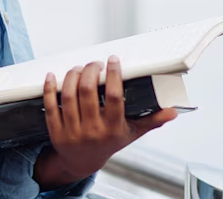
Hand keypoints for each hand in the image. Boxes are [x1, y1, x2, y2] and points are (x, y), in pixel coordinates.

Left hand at [34, 56, 177, 188]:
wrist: (82, 162)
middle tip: (95, 64)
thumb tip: (173, 112)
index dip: (114, 75)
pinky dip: (49, 88)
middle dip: (91, 71)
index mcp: (113, 128)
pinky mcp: (55, 131)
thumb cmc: (109, 143)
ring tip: (79, 68)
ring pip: (68, 96)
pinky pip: (50, 106)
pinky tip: (52, 75)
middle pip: (88, 92)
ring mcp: (72, 131)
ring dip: (72, 76)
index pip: (114, 97)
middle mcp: (92, 130)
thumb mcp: (131, 134)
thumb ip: (151, 121)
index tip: (113, 60)